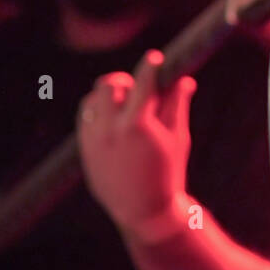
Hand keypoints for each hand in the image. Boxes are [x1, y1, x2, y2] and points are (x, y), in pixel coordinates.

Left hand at [76, 49, 195, 239]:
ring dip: (108, 95)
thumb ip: (178, 106)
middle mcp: (111, 129)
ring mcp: (93, 140)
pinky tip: (114, 118)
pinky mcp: (84, 149)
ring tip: (125, 105)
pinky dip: (98, 111)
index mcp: (137, 125)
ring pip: (92, 100)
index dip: (150, 66)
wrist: (143, 211)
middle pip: (109, 85)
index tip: (154, 58)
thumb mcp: (178, 139)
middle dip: (124, 81)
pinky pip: (85, 118)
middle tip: (137, 88)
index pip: (142, 83)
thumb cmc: (168, 174)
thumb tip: (184, 79)